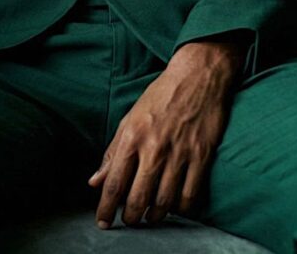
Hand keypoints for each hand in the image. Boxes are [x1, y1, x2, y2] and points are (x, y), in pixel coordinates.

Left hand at [87, 40, 243, 228]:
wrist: (197, 76)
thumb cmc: (160, 96)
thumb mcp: (130, 118)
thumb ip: (113, 151)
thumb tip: (94, 181)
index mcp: (132, 136)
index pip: (114, 182)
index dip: (105, 207)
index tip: (102, 222)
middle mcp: (154, 148)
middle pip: (137, 198)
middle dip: (130, 217)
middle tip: (129, 221)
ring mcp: (179, 153)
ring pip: (163, 202)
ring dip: (154, 216)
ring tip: (150, 217)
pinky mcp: (201, 156)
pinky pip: (189, 196)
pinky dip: (181, 209)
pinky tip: (175, 208)